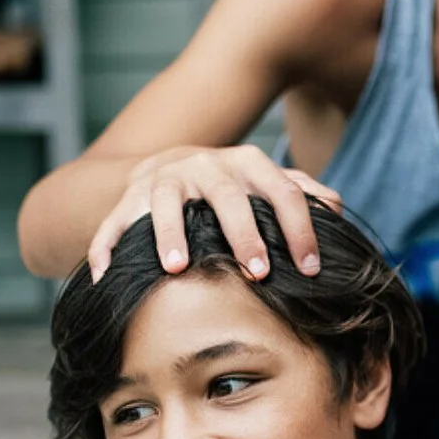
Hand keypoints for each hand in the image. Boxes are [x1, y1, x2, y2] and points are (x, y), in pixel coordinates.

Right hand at [84, 143, 343, 281]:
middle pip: (229, 196)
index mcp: (249, 164)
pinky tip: (102, 274)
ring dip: (169, 234)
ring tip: (174, 268)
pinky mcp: (130, 195)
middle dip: (244, 234)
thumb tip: (336, 209)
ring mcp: (166, 177)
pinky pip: (115, 220)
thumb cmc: (234, 188)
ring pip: (167, 201)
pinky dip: (106, 244)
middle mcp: (207, 166)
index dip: (300, 229)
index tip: (311, 268)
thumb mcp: (268, 184)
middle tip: (257, 272)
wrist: (171, 165)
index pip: (283, 191)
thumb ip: (304, 192)